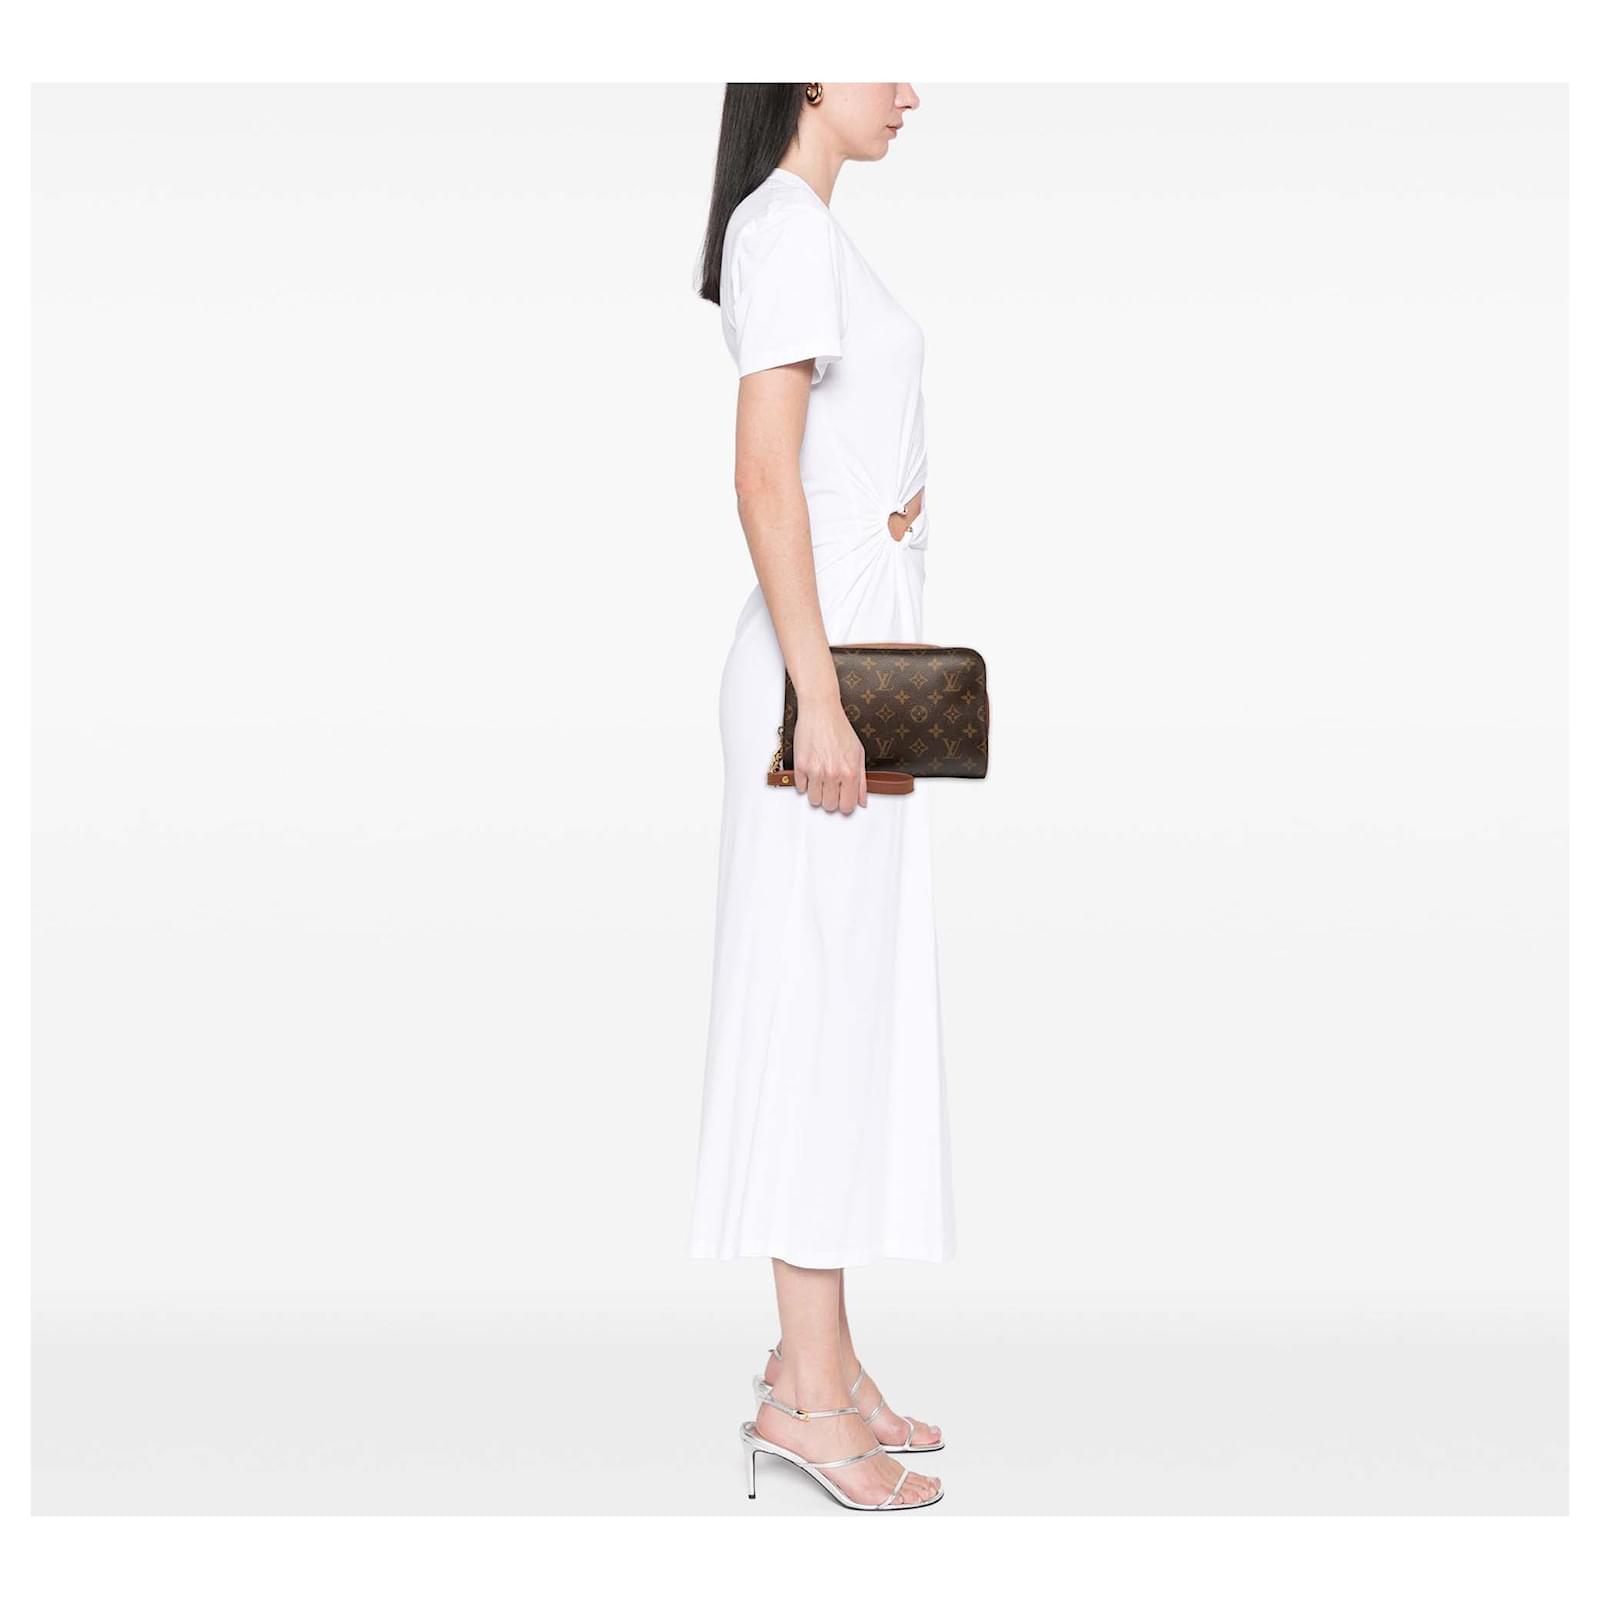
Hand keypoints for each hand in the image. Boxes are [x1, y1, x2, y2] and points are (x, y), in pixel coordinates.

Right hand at [792, 697, 868, 813]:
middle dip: (831, 799)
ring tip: (821, 779)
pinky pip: (801, 788)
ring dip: (817, 793)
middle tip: (832, 786)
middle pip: (829, 806)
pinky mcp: (800, 766)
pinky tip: (811, 770)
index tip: (843, 798)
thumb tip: (862, 801)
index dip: (845, 804)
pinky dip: (805, 782)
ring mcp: (815, 771)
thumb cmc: (839, 729)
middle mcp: (833, 774)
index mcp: (850, 772)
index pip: (847, 807)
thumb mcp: (858, 754)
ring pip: (814, 800)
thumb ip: (862, 781)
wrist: (821, 711)